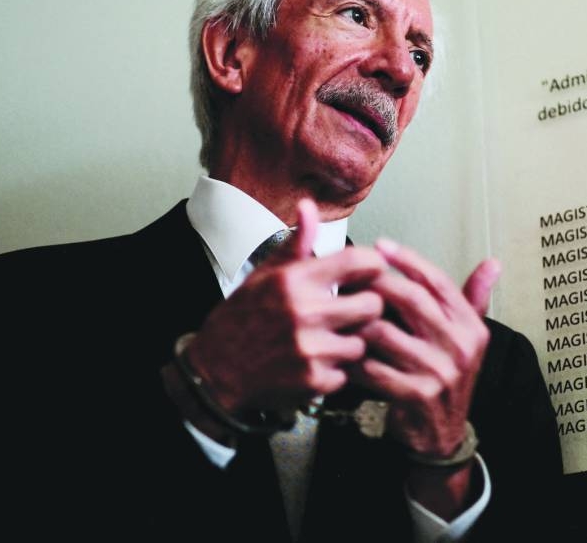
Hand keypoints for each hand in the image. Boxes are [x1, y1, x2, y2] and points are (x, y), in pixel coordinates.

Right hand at [185, 199, 385, 412]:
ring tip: (329, 340)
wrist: (213, 372)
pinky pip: (346, 374)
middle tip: (352, 312)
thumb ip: (296, 244)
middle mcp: (305, 312)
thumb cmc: (241, 319)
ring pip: (362, 342)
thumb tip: (309, 206)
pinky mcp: (312, 381)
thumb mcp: (264, 275)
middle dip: (366, 307)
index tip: (371, 272)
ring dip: (351, 343)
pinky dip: (334, 372)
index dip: (373, 266)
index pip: (359, 261)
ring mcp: (310, 349)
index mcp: (295, 280)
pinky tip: (316, 364)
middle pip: (373, 304)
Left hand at [352, 239, 499, 458]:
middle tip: (351, 278)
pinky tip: (342, 353)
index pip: (437, 281)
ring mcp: (440, 372)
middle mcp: (460, 346)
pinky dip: (354, 359)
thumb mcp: (466, 338)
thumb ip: (473, 299)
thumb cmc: (446, 376)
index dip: (407, 259)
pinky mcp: (417, 395)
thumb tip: (493, 263)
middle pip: (411, 299)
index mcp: (470, 325)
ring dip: (357, 323)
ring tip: (340, 315)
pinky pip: (374, 368)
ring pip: (385, 332)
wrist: (442, 433)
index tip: (380, 245)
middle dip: (376, 284)